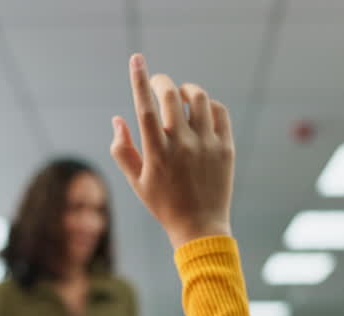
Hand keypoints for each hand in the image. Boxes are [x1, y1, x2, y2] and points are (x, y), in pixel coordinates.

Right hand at [110, 54, 234, 249]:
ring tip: (181, 96)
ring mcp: (206, 145)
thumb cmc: (163, 204)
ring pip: (198, 98)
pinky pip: (219, 111)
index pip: (145, 106)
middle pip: (170, 96)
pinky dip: (208, 104)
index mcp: (156, 152)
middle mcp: (182, 145)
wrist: (200, 228)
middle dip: (162, 82)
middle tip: (159, 84)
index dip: (139, 79)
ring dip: (186, 90)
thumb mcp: (136, 182)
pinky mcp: (225, 148)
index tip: (137, 59)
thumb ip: (122, 149)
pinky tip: (200, 111)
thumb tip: (118, 119)